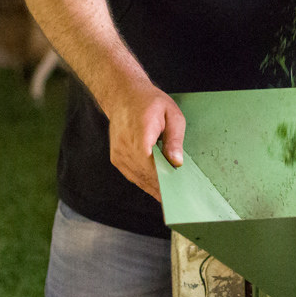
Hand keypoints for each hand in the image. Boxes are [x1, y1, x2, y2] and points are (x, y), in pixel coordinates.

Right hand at [105, 80, 184, 201]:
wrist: (124, 95)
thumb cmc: (151, 102)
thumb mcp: (172, 114)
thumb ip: (175, 139)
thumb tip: (176, 162)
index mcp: (141, 135)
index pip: (153, 166)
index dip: (165, 181)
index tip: (178, 193)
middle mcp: (126, 147)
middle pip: (145, 175)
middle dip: (162, 189)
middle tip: (179, 201)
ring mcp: (118, 154)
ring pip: (137, 178)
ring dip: (153, 188)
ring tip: (170, 200)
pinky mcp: (116, 157)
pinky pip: (131, 175)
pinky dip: (144, 182)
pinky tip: (156, 189)